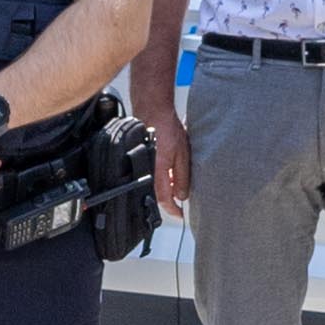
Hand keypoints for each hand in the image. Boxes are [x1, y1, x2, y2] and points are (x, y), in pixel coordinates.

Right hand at [137, 103, 189, 218]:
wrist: (152, 109)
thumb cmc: (166, 127)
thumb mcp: (182, 154)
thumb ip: (182, 176)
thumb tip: (182, 195)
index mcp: (158, 172)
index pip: (164, 199)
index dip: (173, 210)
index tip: (181, 214)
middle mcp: (148, 170)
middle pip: (158, 194)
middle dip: (170, 199)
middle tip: (181, 200)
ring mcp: (143, 164)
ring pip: (154, 184)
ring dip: (166, 187)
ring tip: (177, 183)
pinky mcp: (142, 157)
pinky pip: (151, 174)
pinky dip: (161, 177)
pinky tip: (169, 170)